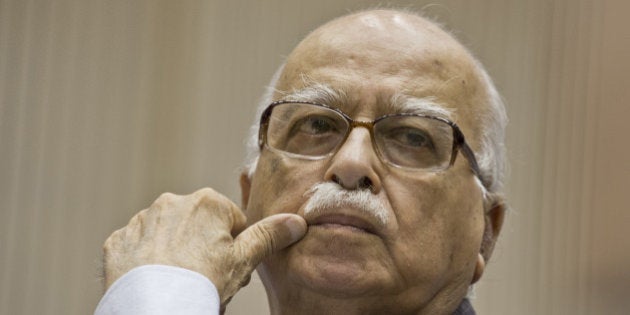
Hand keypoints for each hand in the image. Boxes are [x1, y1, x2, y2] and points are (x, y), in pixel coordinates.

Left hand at [102, 187, 306, 306]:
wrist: (154, 309)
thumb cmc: (202, 282)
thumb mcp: (244, 260)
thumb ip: (269, 236)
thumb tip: (297, 221)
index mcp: (207, 202)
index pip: (232, 221)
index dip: (235, 247)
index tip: (230, 267)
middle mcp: (172, 202)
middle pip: (199, 225)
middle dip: (205, 247)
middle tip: (207, 277)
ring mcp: (142, 221)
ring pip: (168, 235)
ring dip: (176, 251)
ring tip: (180, 281)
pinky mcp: (118, 241)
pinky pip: (139, 247)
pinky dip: (147, 260)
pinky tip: (156, 280)